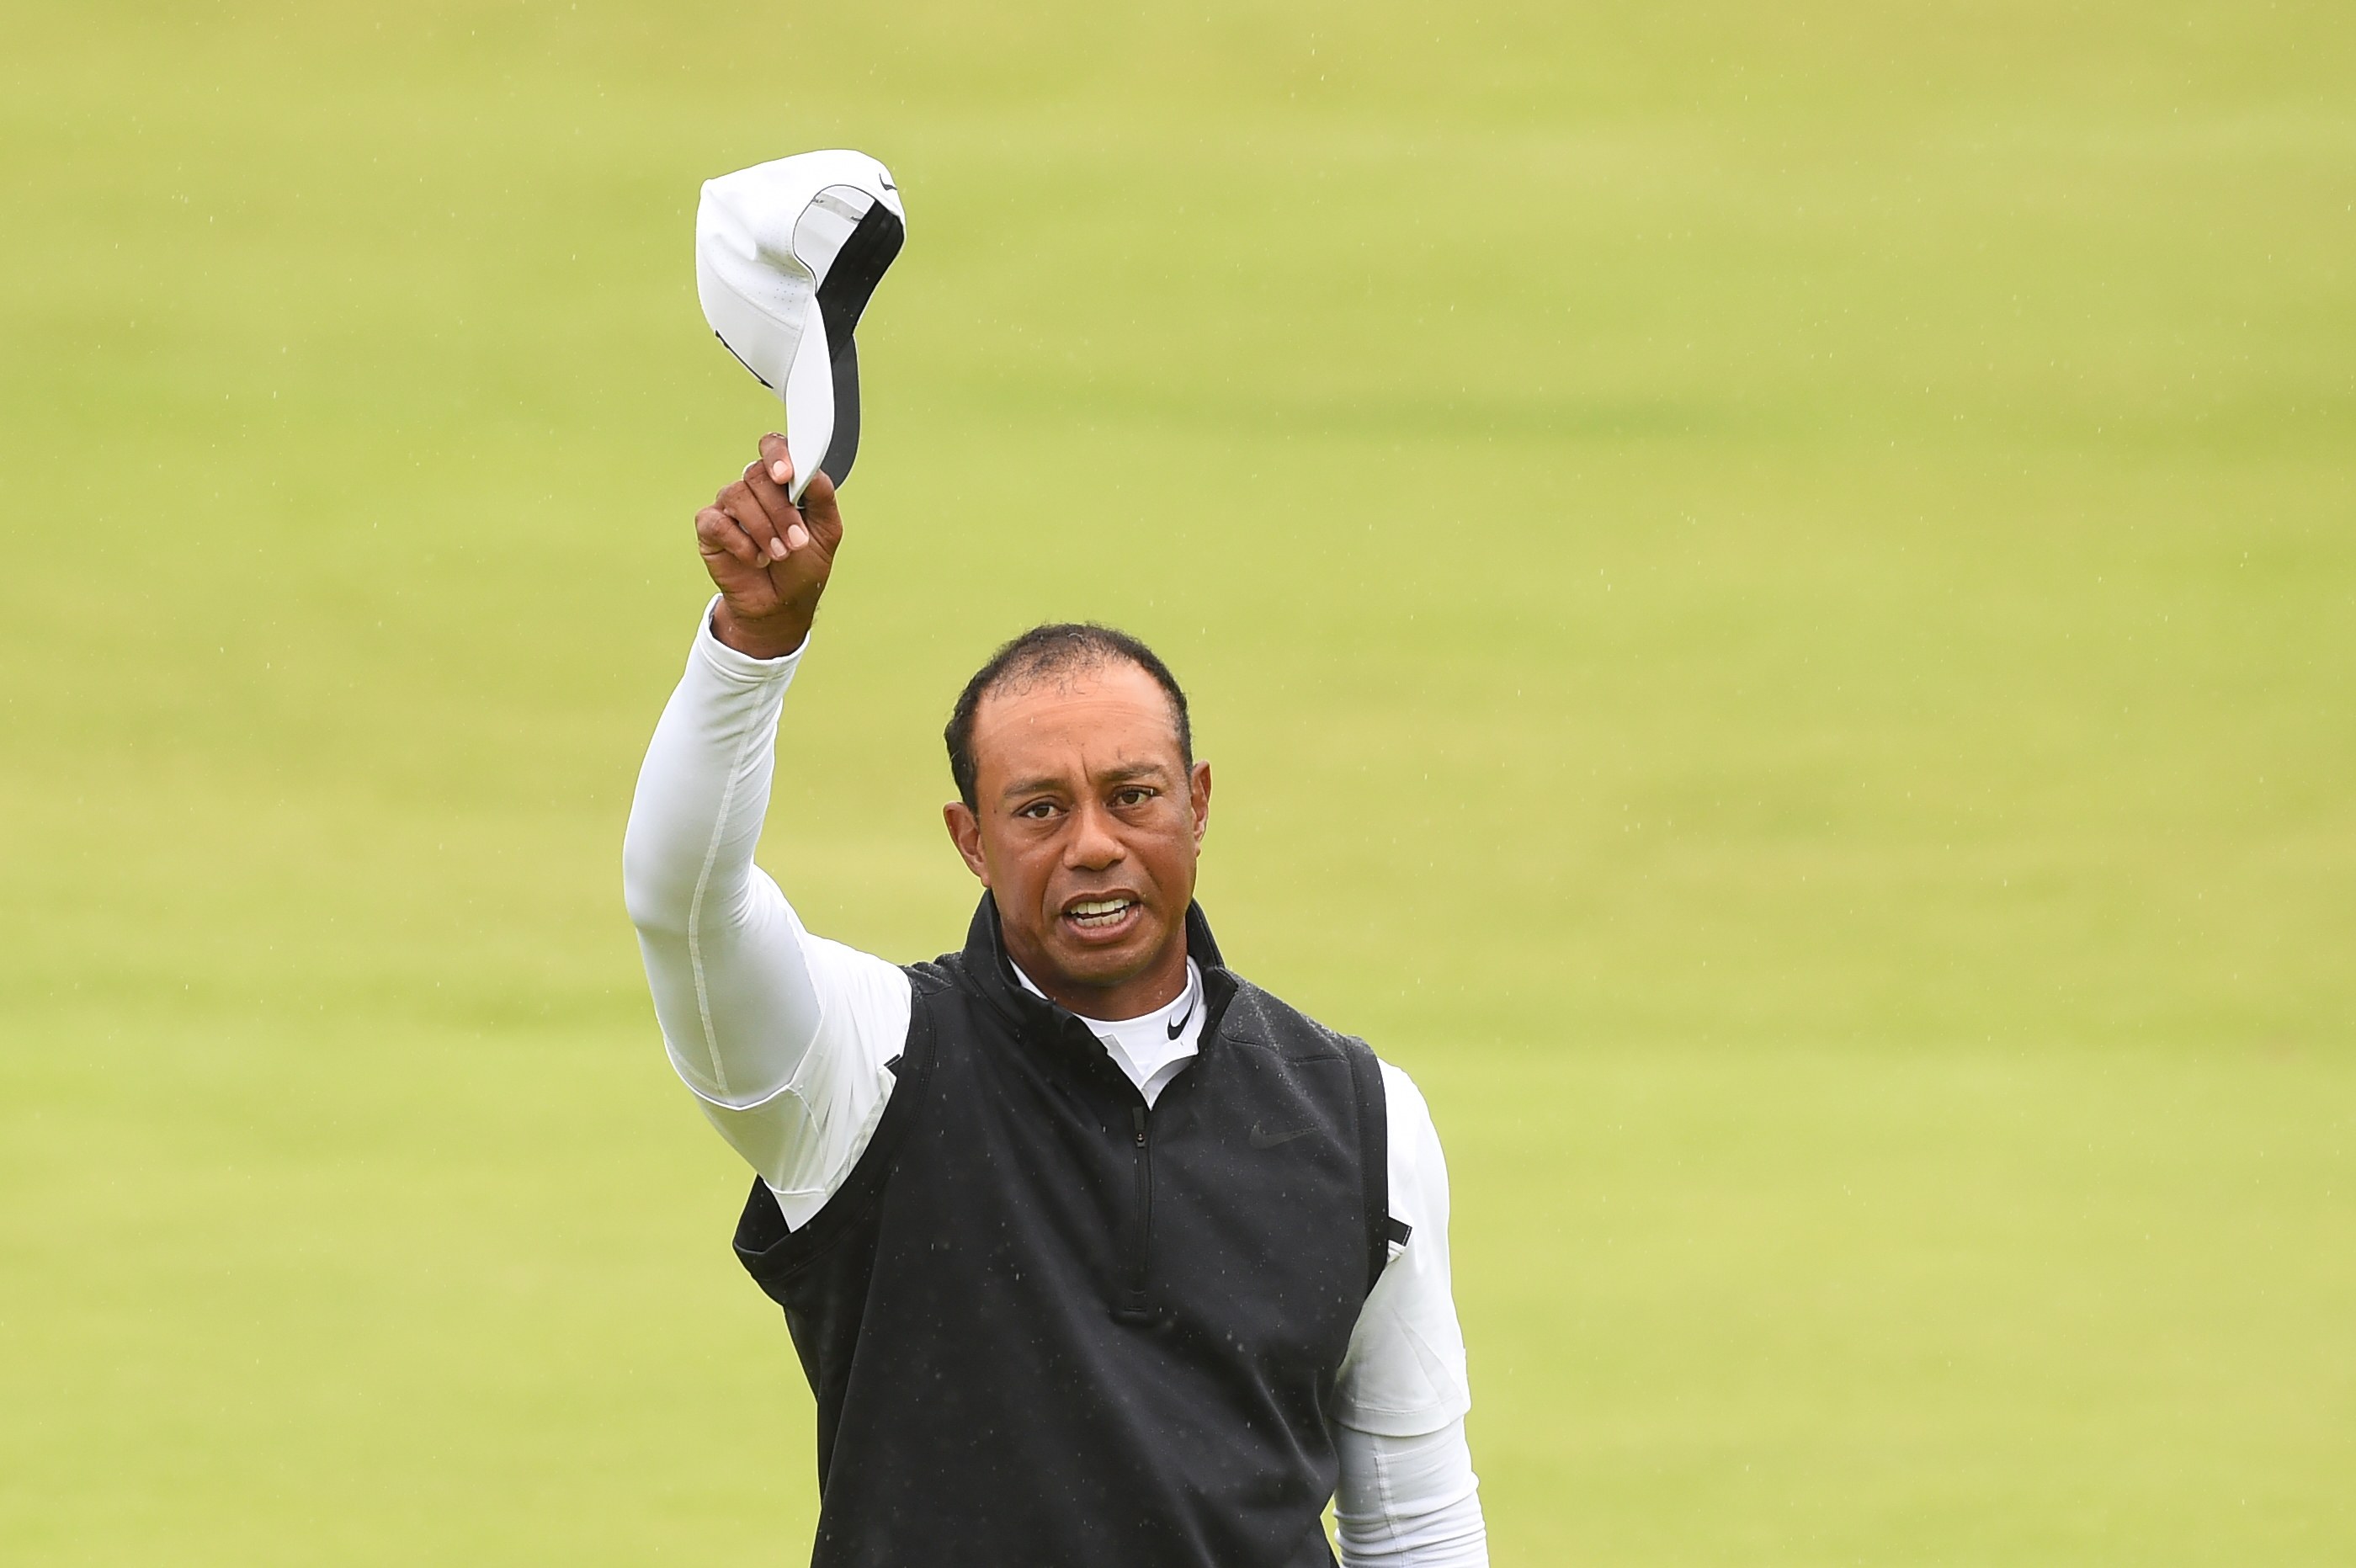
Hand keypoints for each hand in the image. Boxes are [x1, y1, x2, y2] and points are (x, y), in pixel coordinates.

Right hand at [694, 433, 844, 658]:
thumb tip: (812, 471)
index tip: (786, 476)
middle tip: (796, 542)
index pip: (773, 448)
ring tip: (779, 555)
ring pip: (737, 496)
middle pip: (757, 475)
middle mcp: (753, 489)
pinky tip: (755, 559)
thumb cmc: (803, 566)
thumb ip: (822, 496)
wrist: (781, 605)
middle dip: (781, 511)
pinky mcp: (710, 529)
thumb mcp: (826, 532)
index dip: (777, 454)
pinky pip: (717, 522)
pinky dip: (740, 543)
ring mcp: (729, 507)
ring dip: (763, 529)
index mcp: (782, 482)